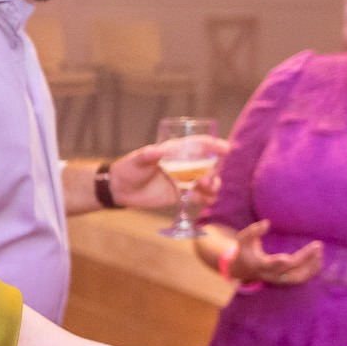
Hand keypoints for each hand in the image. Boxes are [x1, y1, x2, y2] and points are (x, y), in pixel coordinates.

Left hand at [111, 142, 226, 210]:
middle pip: (208, 164)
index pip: (199, 144)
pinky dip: (207, 198)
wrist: (120, 190)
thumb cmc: (128, 169)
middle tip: (207, 181)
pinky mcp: (181, 194)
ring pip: (207, 180)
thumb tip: (157, 151)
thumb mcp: (137, 161)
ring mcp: (184, 179)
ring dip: (213, 184)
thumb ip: (148, 156)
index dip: (214, 145)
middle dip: (214, 171)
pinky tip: (209, 200)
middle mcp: (184, 164)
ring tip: (209, 191)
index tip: (226, 148)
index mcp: (175, 150)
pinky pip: (199, 196)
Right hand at [232, 220, 322, 287]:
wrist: (243, 269)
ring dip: (311, 266)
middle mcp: (271, 274)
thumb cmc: (244, 251)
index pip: (276, 264)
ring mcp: (279, 279)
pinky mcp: (284, 280)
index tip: (295, 254)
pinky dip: (311, 270)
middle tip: (318, 245)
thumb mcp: (243, 239)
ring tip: (319, 252)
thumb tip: (267, 223)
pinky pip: (301, 278)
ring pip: (299, 277)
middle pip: (292, 270)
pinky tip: (318, 259)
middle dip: (306, 258)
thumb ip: (253, 231)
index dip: (285, 260)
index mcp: (261, 265)